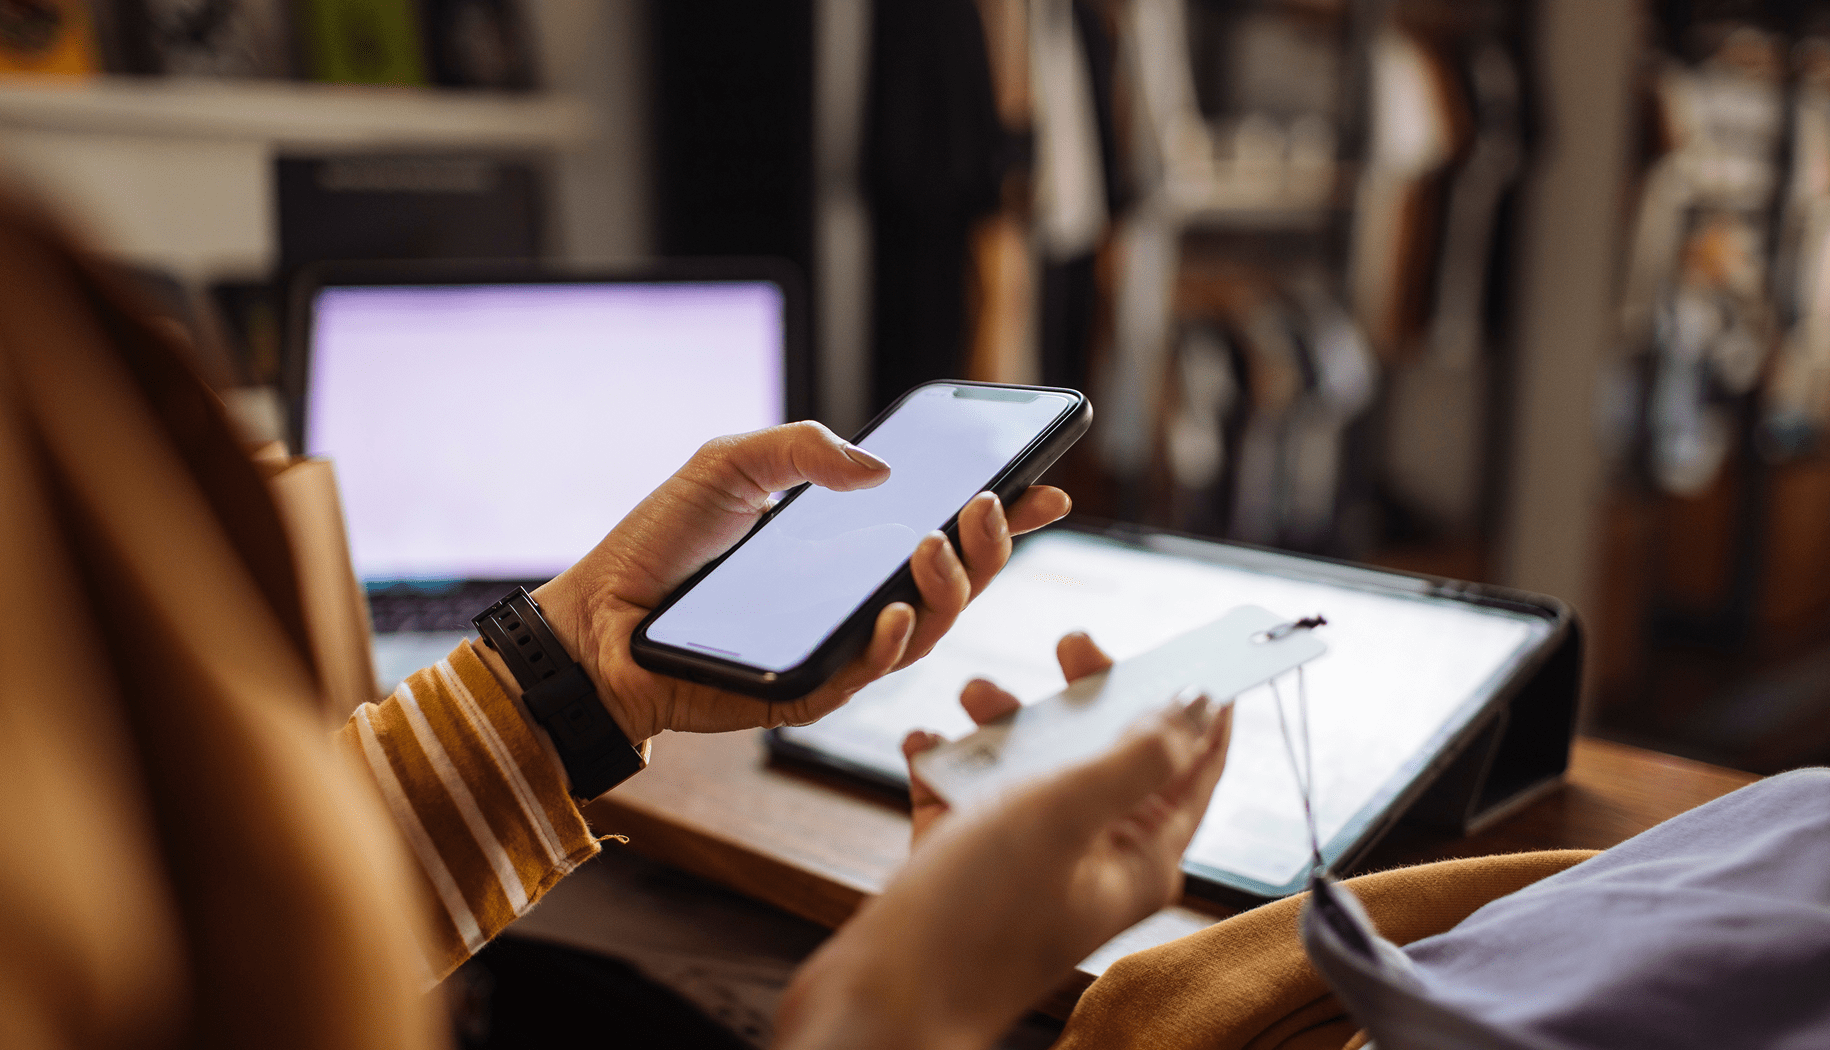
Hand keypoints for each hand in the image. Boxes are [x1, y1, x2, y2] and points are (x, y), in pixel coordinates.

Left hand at [518, 421, 1070, 743]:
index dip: (1000, 514)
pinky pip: (867, 676)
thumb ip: (801, 448)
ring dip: (949, 588)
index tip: (1045, 484)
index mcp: (851, 548)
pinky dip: (891, 645)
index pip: (943, 530)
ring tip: (935, 543)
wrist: (597, 620)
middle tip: (986, 505)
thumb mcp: (731, 465)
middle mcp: (856, 599)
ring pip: (928, 631)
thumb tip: (881, 467)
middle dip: (988, 546)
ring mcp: (837, 646)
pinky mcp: (806, 690)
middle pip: (954, 582)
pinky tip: (894, 614)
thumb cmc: (662, 544)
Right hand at [778, 678, 1233, 1049]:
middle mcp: (1090, 860)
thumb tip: (1194, 710)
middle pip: (1108, 756)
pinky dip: (947, 761)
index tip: (1208, 651)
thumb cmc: (978, 919)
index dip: (1203, 710)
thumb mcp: (1066, 816)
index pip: (1194, 771)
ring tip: (973, 693)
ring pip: (1031, 768)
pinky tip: (924, 741)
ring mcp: (1025, 865)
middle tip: (1071, 644)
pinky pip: (965, 793)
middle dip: (1089, 696)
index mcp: (1139, 857)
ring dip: (1006, 722)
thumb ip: (1134, 758)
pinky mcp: (964, 866)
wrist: (879, 1002)